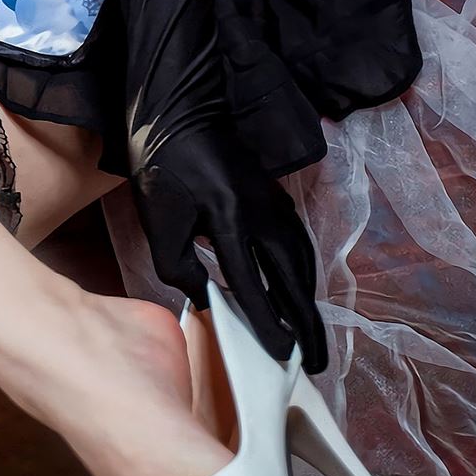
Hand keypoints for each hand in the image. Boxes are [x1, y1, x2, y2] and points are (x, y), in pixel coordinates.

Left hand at [130, 116, 326, 372]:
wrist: (177, 114)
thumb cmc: (160, 168)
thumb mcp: (158, 223)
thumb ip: (180, 269)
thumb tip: (209, 302)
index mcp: (228, 217)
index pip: (253, 283)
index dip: (268, 323)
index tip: (284, 355)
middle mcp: (260, 211)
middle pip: (292, 278)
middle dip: (306, 323)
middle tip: (317, 362)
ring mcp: (272, 201)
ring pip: (301, 260)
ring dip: (307, 300)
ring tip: (311, 335)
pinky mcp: (275, 195)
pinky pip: (297, 241)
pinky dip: (302, 272)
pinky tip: (299, 289)